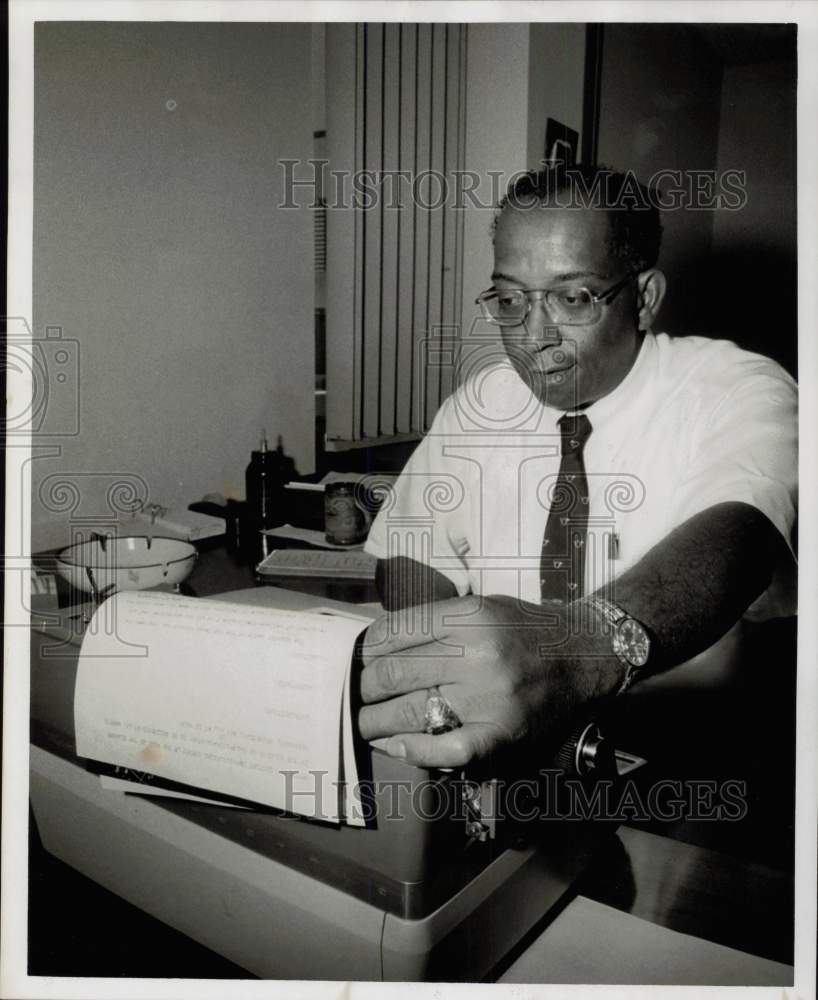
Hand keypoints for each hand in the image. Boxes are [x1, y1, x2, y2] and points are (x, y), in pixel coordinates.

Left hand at [358, 594, 618, 767]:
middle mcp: (477, 655)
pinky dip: (415, 751)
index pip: (396, 633)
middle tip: (354, 692)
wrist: (584, 656)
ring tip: (362, 722)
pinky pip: (446, 749)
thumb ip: (434, 622)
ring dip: (376, 720)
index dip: (367, 648)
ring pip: (411, 712)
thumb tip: (377, 644)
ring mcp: (489, 698)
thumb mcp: (481, 606)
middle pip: (396, 673)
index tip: (356, 659)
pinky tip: (396, 745)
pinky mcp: (501, 734)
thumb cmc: (525, 629)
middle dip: (365, 686)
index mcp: (469, 617)